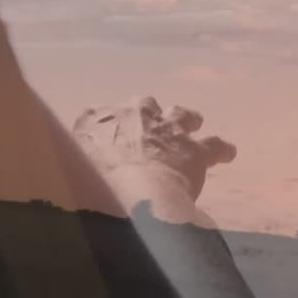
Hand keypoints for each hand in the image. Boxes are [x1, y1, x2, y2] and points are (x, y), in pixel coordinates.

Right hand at [72, 96, 236, 199]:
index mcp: (97, 120)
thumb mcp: (68, 173)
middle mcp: (135, 114)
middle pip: (143, 103)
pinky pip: (216, 145)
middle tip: (151, 125)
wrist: (130, 194)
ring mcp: (168, 129)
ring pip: (182, 115)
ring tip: (194, 124)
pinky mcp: (196, 149)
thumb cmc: (89, 187)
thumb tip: (69, 177)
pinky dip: (222, 150)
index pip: (96, 115)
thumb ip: (71, 167)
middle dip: (148, 114)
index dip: (104, 125)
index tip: (106, 136)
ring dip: (187, 121)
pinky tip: (228, 154)